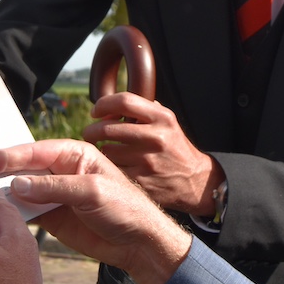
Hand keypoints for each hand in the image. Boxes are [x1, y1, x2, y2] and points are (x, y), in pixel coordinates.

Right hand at [0, 138, 191, 283]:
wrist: (137, 242)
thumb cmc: (124, 208)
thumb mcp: (92, 193)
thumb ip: (55, 187)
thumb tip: (17, 185)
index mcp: (73, 153)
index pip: (34, 151)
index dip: (6, 156)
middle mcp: (60, 169)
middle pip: (21, 166)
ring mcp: (52, 192)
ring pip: (18, 187)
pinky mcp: (49, 215)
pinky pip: (22, 210)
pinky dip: (5, 210)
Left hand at [83, 93, 221, 214]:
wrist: (195, 180)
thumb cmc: (174, 147)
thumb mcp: (167, 122)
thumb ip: (143, 110)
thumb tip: (111, 105)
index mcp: (162, 118)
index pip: (124, 101)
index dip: (103, 104)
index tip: (96, 111)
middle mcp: (156, 137)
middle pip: (108, 128)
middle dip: (92, 131)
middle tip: (89, 133)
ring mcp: (148, 161)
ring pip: (107, 151)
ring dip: (100, 150)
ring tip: (104, 150)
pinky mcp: (142, 181)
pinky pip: (113, 171)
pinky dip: (107, 168)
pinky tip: (110, 167)